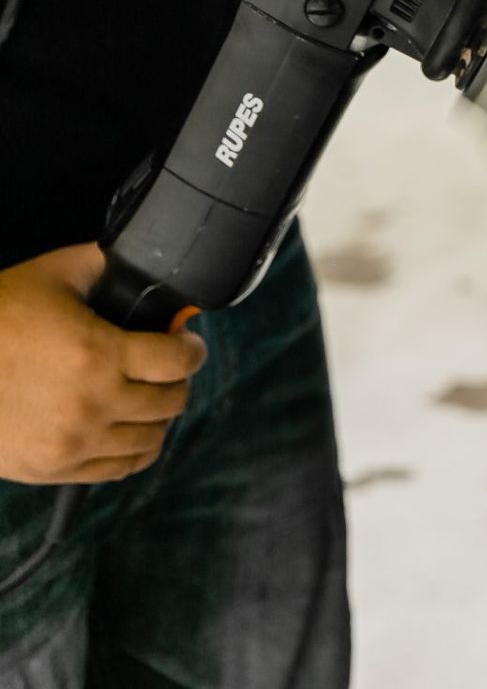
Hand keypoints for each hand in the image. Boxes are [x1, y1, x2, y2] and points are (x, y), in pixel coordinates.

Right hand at [0, 246, 206, 484]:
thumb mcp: (51, 275)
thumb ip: (104, 265)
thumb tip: (140, 260)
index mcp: (97, 353)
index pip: (178, 360)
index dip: (191, 349)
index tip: (188, 344)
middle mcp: (92, 403)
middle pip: (171, 401)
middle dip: (177, 380)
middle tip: (167, 368)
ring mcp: (72, 442)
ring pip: (151, 441)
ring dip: (158, 417)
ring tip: (148, 398)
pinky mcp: (52, 469)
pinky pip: (117, 470)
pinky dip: (133, 451)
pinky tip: (128, 430)